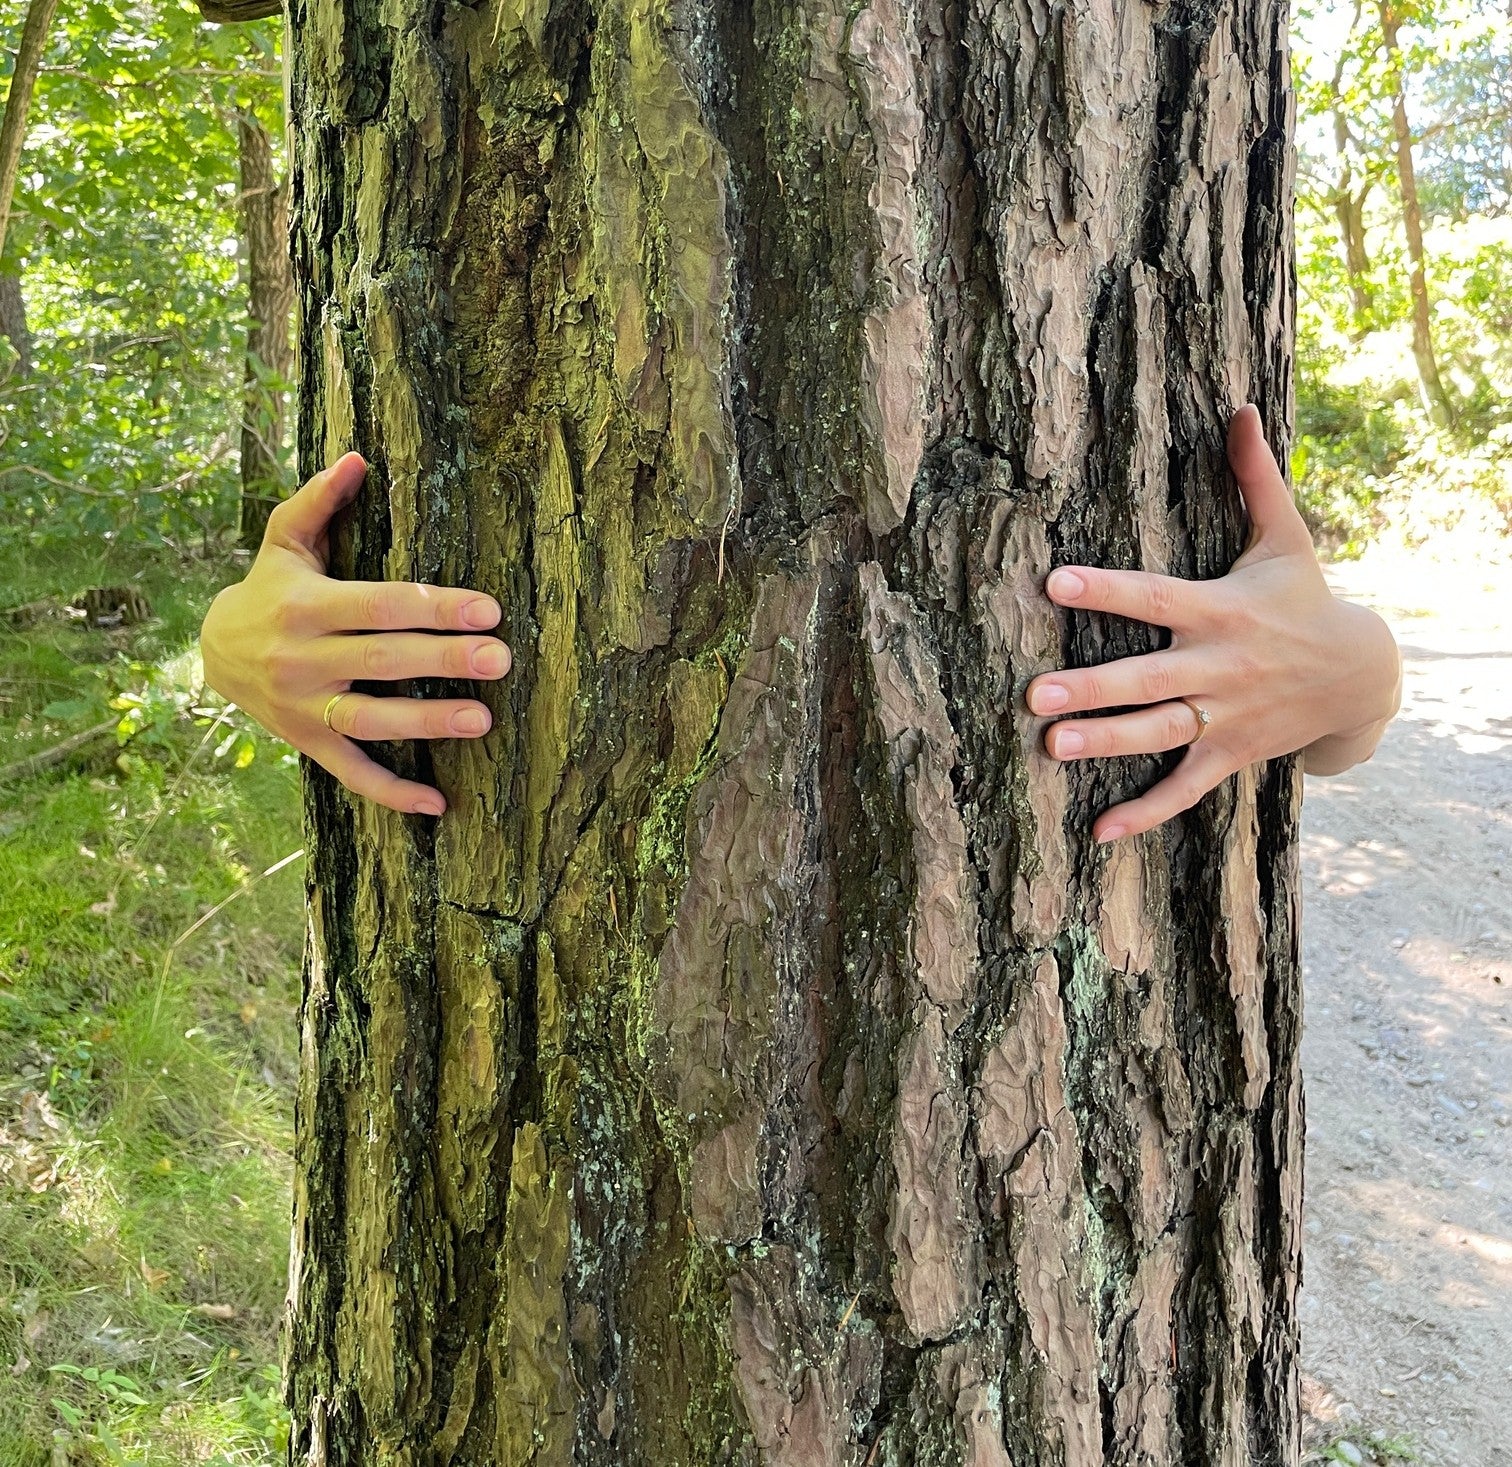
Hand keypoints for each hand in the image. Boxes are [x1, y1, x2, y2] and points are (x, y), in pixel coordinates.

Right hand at [201, 454, 510, 815]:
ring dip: (425, 723)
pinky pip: (352, 774)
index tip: (487, 609)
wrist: (210, 651)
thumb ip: (319, 501)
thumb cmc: (270, 588)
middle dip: (444, 659)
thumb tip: (358, 457)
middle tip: (501, 659)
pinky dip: (391, 793)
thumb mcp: (286, 541)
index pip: (381, 605)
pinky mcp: (308, 743)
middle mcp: (303, 658)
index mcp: (306, 605)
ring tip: (481, 720)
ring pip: (369, 719)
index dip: (433, 606)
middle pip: (383, 660)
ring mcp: (304, 707)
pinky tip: (438, 804)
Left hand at [1025, 405, 1401, 843]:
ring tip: (1051, 747)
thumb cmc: (1305, 598)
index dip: (1106, 590)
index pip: (1155, 597)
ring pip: (1158, 734)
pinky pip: (1184, 790)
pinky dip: (1145, 814)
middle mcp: (1218, 668)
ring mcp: (1224, 718)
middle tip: (1034, 695)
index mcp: (1220, 611)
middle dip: (1093, 688)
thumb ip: (1254, 476)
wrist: (1360, 675)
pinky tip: (1098, 833)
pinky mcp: (1229, 756)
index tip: (1053, 581)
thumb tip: (1241, 405)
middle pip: (1147, 679)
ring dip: (1107, 744)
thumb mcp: (1285, 537)